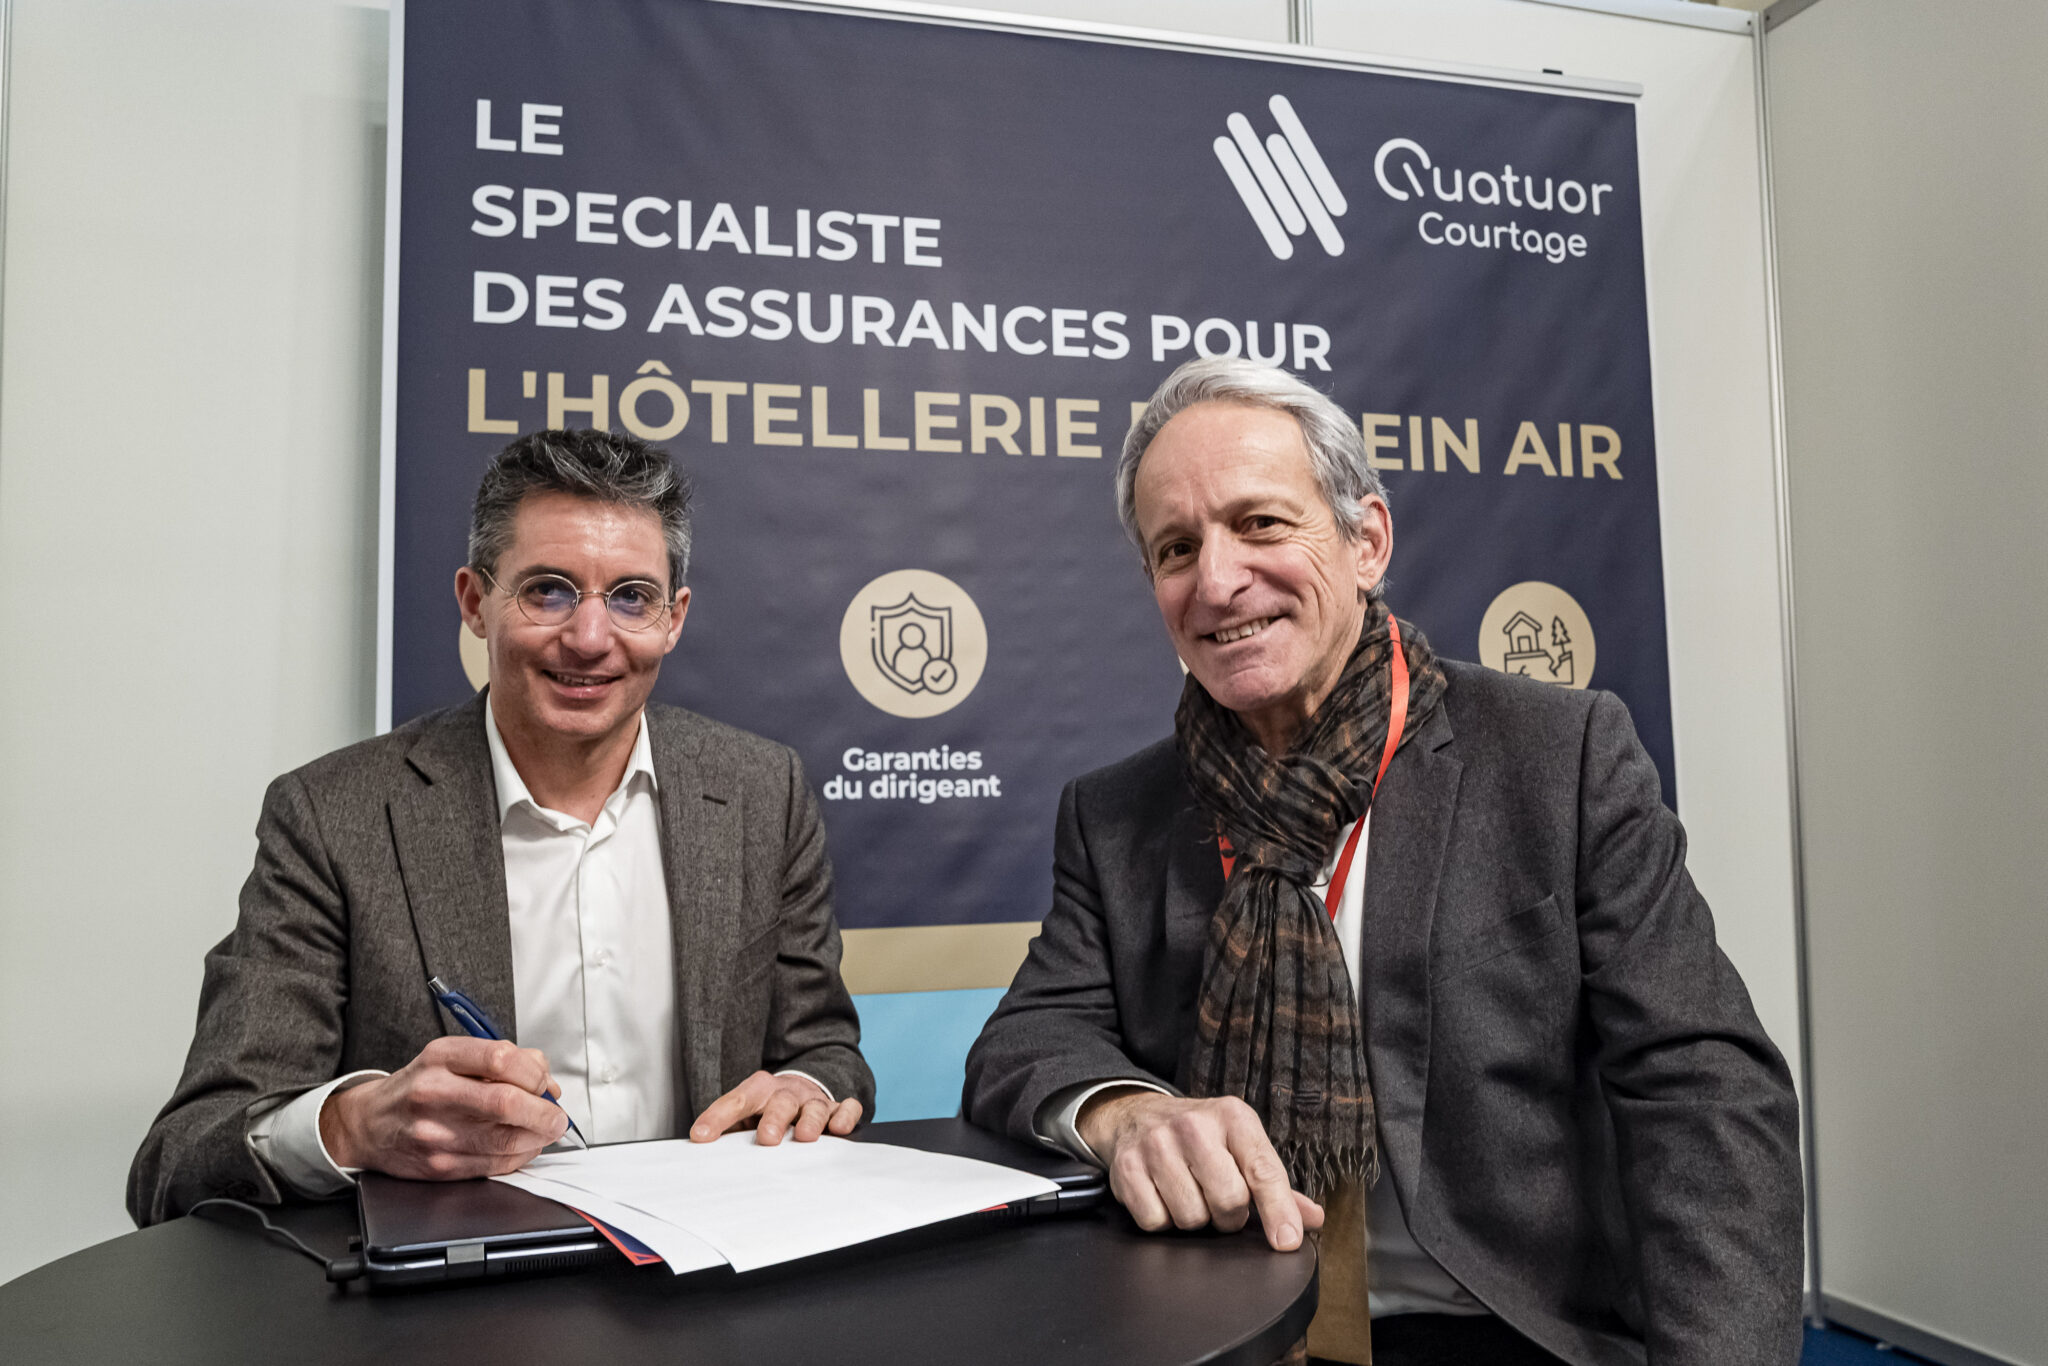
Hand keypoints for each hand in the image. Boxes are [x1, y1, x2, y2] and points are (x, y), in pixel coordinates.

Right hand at [319, 1036, 567, 1178]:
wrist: (369, 1125)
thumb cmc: (419, 1087)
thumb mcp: (452, 1058)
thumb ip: (504, 1061)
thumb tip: (549, 1084)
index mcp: (441, 1057)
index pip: (501, 1058)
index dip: (535, 1073)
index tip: (545, 1084)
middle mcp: (434, 1093)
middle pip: (506, 1102)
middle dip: (545, 1113)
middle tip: (557, 1117)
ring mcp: (434, 1133)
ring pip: (505, 1139)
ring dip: (537, 1138)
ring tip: (544, 1132)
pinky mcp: (439, 1166)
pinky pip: (494, 1165)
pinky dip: (520, 1157)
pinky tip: (523, 1147)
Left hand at [690, 1071, 862, 1145]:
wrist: (803, 1087)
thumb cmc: (769, 1110)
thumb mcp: (747, 1115)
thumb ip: (729, 1131)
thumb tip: (700, 1150)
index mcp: (759, 1091)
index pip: (736, 1101)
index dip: (718, 1117)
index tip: (701, 1136)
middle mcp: (787, 1093)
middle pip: (780, 1102)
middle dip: (774, 1119)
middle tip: (767, 1139)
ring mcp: (814, 1100)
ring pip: (814, 1106)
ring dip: (810, 1120)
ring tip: (805, 1136)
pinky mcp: (838, 1110)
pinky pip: (847, 1109)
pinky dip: (845, 1116)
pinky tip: (840, 1128)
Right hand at [1078, 1090, 1323, 1251]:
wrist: (1137, 1114)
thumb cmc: (1200, 1137)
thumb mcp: (1241, 1144)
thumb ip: (1275, 1183)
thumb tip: (1311, 1218)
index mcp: (1232, 1117)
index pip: (1263, 1170)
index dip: (1278, 1210)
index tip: (1287, 1241)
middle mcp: (1194, 1126)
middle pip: (1229, 1200)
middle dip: (1229, 1215)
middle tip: (1221, 1203)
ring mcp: (1156, 1145)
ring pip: (1192, 1217)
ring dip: (1196, 1219)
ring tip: (1191, 1195)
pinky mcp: (1126, 1168)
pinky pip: (1155, 1222)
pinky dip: (1163, 1221)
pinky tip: (1164, 1197)